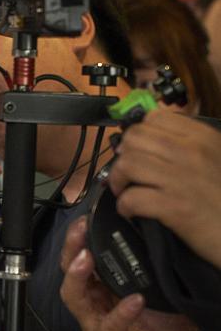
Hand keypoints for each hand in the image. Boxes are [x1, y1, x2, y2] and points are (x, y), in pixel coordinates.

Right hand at [59, 217, 199, 330]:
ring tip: (87, 257)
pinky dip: (120, 313)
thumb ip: (157, 268)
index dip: (81, 238)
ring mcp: (95, 326)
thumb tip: (165, 235)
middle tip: (80, 229)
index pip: (84, 257)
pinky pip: (107, 328)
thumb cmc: (167, 330)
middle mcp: (94, 304)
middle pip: (69, 272)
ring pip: (74, 297)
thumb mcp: (164, 291)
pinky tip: (135, 301)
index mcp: (104, 288)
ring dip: (77, 276)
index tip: (89, 217)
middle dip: (71, 248)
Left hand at [107, 110, 220, 269]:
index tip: (137, 151)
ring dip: (118, 181)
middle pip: (134, 139)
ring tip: (126, 192)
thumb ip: (188, 146)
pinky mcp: (174, 207)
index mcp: (203, 138)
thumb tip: (151, 141)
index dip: (138, 135)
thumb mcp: (216, 159)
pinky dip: (124, 206)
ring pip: (127, 164)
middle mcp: (191, 153)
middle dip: (122, 156)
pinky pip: (131, 198)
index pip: (154, 118)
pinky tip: (132, 212)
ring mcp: (181, 179)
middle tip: (127, 174)